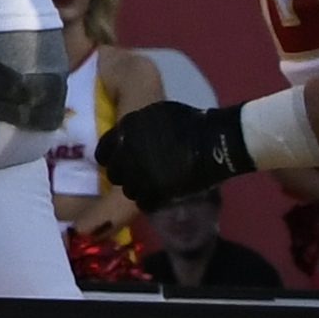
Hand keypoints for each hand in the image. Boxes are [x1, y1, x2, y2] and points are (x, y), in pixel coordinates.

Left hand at [92, 95, 249, 206]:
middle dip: (124, 173)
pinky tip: (160, 194)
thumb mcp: (154, 114)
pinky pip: (144, 202)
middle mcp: (127, 155)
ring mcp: (140, 176)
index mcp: (125, 133)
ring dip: (138, 187)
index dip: (111, 157)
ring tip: (152, 184)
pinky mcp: (155, 194)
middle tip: (137, 172)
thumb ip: (134, 127)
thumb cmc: (188, 123)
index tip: (119, 160)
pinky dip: (150, 200)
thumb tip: (124, 137)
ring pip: (128, 189)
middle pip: (114, 173)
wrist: (215, 142)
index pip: (103, 152)